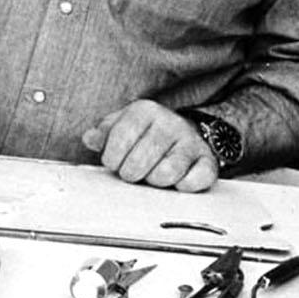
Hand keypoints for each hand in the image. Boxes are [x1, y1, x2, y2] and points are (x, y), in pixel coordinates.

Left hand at [81, 100, 217, 191]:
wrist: (184, 132)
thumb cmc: (144, 134)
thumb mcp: (120, 126)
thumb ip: (102, 134)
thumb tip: (90, 139)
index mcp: (144, 111)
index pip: (120, 138)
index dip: (112, 158)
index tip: (113, 163)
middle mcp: (170, 122)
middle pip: (140, 160)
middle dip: (131, 173)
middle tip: (132, 172)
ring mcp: (191, 142)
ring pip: (166, 173)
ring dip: (154, 181)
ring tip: (152, 174)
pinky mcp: (208, 161)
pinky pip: (194, 180)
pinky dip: (182, 186)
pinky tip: (175, 181)